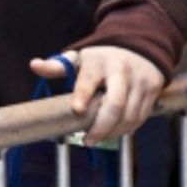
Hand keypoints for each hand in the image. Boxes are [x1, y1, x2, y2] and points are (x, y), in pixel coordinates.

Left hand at [29, 46, 164, 144]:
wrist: (139, 46)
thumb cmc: (101, 58)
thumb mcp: (79, 58)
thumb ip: (57, 66)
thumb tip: (34, 65)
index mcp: (98, 62)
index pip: (88, 80)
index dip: (82, 95)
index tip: (76, 110)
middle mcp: (121, 71)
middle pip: (115, 104)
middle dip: (101, 126)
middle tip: (87, 140)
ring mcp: (140, 81)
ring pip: (130, 115)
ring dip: (114, 132)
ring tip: (97, 139)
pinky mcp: (153, 91)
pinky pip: (140, 117)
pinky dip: (127, 129)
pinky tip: (114, 133)